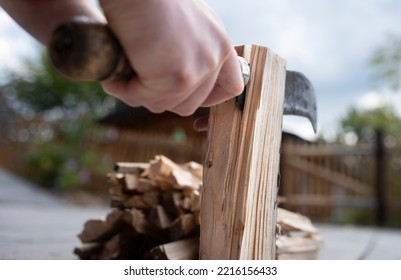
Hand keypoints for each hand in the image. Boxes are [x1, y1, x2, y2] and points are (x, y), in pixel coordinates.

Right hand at [99, 0, 243, 115]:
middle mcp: (215, 57)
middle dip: (161, 97)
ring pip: (165, 104)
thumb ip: (188, 54)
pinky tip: (115, 76)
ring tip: (122, 74)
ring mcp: (200, 69)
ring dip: (139, 94)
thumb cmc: (149, 1)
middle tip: (138, 81)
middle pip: (191, 104)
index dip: (208, 99)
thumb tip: (170, 84)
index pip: (231, 86)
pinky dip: (125, 90)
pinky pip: (147, 99)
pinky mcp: (180, 78)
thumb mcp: (182, 26)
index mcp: (219, 43)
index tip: (184, 97)